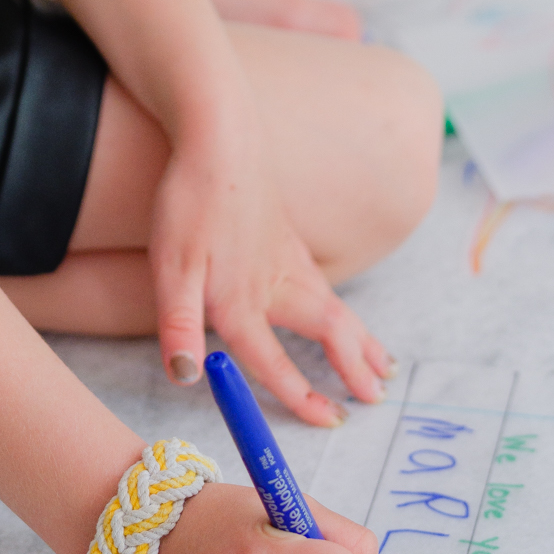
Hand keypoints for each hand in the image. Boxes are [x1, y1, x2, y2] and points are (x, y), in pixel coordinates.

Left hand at [150, 131, 390, 425]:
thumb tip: (186, 378)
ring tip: (383, 361)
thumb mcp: (170, 266)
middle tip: (380, 394)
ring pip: (334, 306)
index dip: (302, 396)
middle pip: (328, 331)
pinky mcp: (285, 232)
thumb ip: (179, 325)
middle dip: (355, 365)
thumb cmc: (189, 199)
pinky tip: (341, 309)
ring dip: (360, 338)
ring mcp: (285, 254)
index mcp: (242, 299)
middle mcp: (274, 282)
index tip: (334, 420)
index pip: (274, 361)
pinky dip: (343, 307)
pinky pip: (324, 282)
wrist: (218, 133)